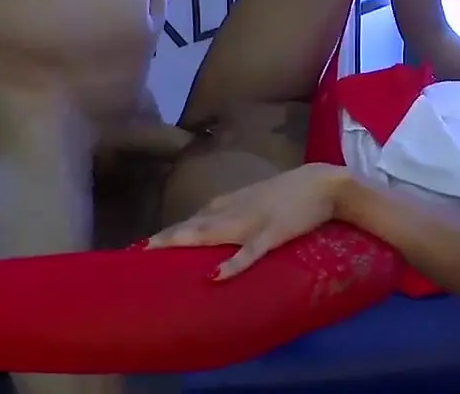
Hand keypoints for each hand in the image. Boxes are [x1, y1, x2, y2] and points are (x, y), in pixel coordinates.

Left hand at [147, 163, 346, 279]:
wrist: (324, 183)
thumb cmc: (291, 193)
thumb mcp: (256, 199)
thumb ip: (235, 212)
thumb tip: (214, 228)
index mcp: (230, 205)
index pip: (191, 220)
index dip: (166, 233)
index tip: (139, 248)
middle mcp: (233, 211)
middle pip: (192, 226)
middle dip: (163, 239)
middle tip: (135, 252)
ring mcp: (251, 222)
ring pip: (211, 233)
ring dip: (183, 240)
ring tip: (155, 252)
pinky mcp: (272, 234)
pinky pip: (250, 252)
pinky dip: (232, 264)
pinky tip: (215, 276)